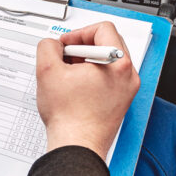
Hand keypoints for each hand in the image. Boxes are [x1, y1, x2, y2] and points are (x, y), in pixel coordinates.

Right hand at [35, 21, 139, 160]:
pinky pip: (109, 78)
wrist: (77, 146)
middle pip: (109, 43)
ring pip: (108, 61)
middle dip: (83, 47)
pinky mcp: (121, 102)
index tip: (66, 45)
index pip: (103, 29)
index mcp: (118, 62)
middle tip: (66, 58)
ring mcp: (127, 90)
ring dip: (87, 62)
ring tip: (69, 75)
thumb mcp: (47, 71)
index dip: (79, 33)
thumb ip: (48, 47)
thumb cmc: (69, 117)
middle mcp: (128, 75)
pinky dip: (92, 77)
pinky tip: (75, 88)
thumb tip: (53, 45)